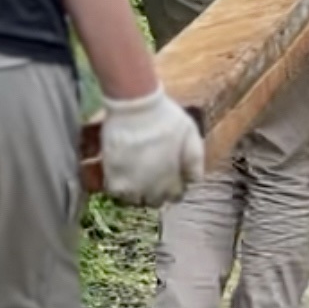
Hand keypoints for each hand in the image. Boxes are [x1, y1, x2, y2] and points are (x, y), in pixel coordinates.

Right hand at [99, 87, 202, 205]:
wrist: (135, 105)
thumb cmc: (165, 117)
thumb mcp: (191, 136)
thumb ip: (195, 162)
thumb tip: (193, 180)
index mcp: (173, 181)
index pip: (175, 197)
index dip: (173, 187)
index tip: (168, 176)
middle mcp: (153, 190)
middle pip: (155, 202)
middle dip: (155, 191)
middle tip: (150, 173)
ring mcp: (132, 187)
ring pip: (134, 200)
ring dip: (135, 190)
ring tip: (133, 174)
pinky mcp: (114, 180)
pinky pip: (116, 193)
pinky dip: (118, 186)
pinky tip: (120, 172)